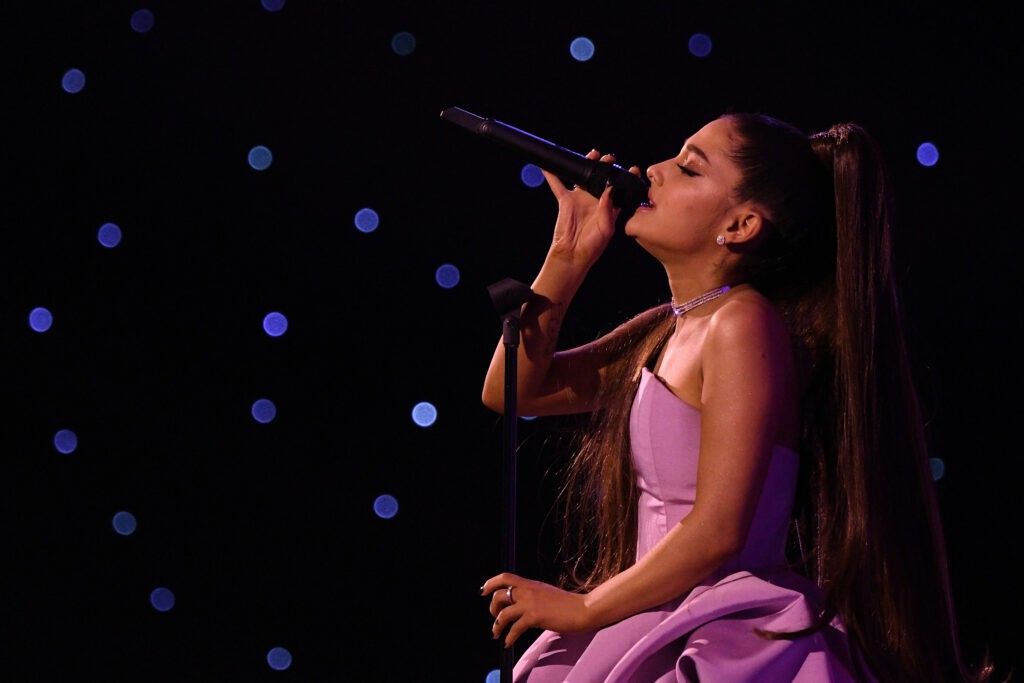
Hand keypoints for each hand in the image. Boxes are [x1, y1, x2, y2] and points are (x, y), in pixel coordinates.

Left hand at [481, 572, 590, 648]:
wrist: (583, 609)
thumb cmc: (568, 604)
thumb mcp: (546, 593)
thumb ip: (533, 595)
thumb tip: (522, 603)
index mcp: (531, 584)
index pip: (505, 577)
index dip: (490, 583)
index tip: (483, 591)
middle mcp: (528, 591)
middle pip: (499, 595)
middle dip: (492, 608)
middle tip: (495, 617)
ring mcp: (531, 604)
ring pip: (503, 613)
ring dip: (496, 625)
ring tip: (497, 634)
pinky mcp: (535, 617)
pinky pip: (515, 628)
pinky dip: (509, 637)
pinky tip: (508, 643)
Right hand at [539, 150, 641, 267]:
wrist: (573, 254)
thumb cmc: (593, 246)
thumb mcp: (606, 228)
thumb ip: (608, 208)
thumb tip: (610, 188)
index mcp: (610, 208)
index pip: (620, 190)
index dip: (626, 178)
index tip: (633, 169)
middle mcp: (596, 201)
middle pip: (602, 179)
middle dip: (606, 167)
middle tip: (610, 158)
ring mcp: (581, 199)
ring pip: (583, 177)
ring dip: (586, 165)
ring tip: (592, 154)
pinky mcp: (566, 201)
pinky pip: (558, 185)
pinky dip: (552, 175)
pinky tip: (547, 166)